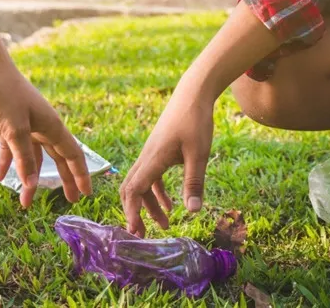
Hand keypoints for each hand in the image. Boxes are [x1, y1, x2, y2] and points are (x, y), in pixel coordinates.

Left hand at [0, 59, 90, 207]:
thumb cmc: (3, 93)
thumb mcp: (14, 129)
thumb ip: (24, 158)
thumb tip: (32, 185)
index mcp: (52, 126)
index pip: (73, 155)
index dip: (81, 175)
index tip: (86, 195)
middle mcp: (42, 126)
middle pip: (57, 158)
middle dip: (63, 179)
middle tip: (69, 200)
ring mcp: (25, 125)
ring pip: (32, 157)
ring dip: (29, 177)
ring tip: (25, 201)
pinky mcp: (7, 123)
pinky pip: (11, 149)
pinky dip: (8, 162)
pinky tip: (0, 177)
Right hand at [119, 92, 213, 236]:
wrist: (192, 93)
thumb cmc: (195, 120)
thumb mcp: (198, 154)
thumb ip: (194, 183)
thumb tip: (192, 211)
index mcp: (153, 159)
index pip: (134, 190)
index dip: (132, 212)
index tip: (135, 231)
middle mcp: (146, 157)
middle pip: (131, 189)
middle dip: (134, 213)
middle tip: (142, 235)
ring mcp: (151, 153)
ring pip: (141, 184)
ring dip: (149, 205)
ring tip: (165, 225)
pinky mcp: (158, 151)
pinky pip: (151, 177)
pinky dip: (156, 193)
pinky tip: (171, 205)